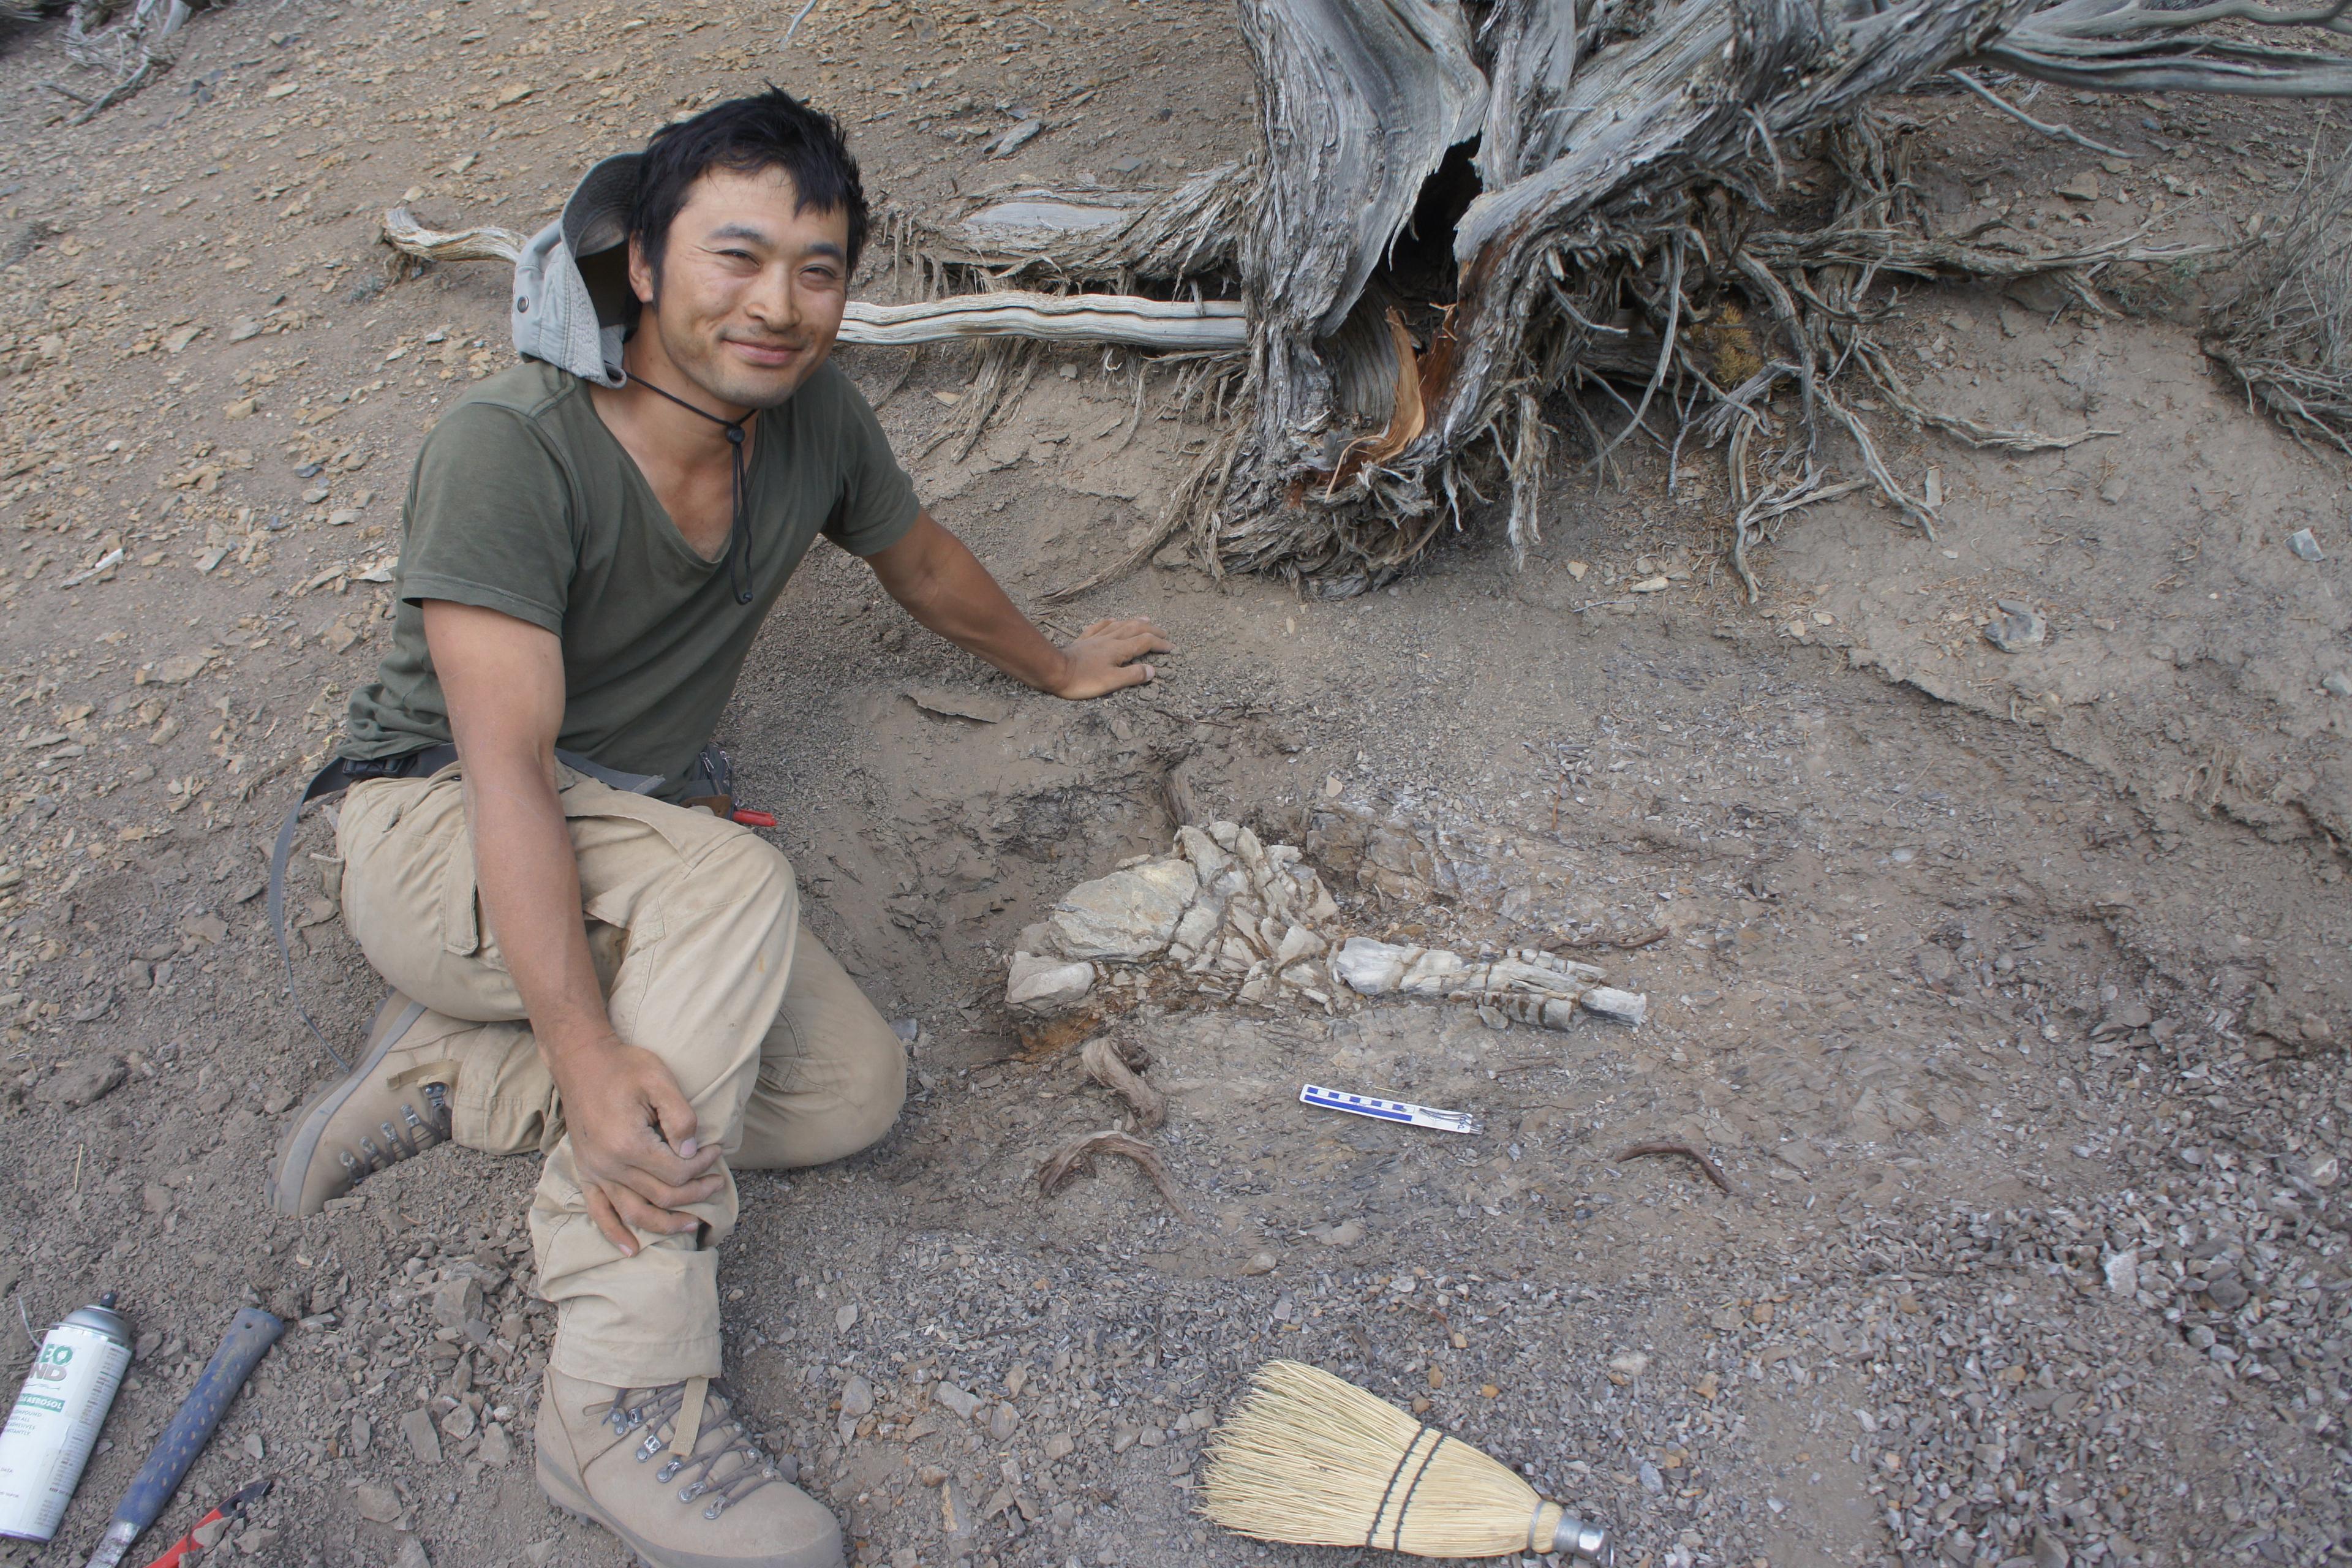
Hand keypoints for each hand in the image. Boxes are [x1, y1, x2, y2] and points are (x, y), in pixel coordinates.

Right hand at [552, 1036, 725, 1255]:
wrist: (581, 1061)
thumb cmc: (623, 1067)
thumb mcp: (659, 1080)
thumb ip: (681, 1118)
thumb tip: (693, 1152)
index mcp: (629, 1144)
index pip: (677, 1173)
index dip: (702, 1167)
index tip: (716, 1151)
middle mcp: (609, 1165)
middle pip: (661, 1196)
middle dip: (695, 1195)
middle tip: (716, 1183)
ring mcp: (595, 1172)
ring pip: (635, 1213)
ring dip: (666, 1223)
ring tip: (692, 1225)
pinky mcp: (586, 1172)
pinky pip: (599, 1211)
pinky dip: (615, 1233)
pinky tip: (632, 1249)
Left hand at [1051, 616, 1172, 698]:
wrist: (1054, 670)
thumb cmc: (1082, 680)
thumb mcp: (1111, 682)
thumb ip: (1133, 676)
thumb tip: (1152, 671)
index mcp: (1119, 649)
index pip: (1145, 643)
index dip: (1160, 644)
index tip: (1171, 648)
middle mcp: (1110, 639)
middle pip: (1135, 630)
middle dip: (1152, 631)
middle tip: (1164, 633)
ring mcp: (1096, 638)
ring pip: (1120, 625)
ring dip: (1135, 622)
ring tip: (1145, 620)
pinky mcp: (1084, 640)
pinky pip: (1100, 627)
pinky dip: (1110, 622)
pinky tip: (1112, 620)